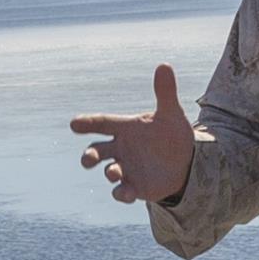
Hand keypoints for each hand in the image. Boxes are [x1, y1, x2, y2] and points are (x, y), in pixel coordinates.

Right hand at [72, 66, 197, 207]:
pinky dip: (121, 193)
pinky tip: (124, 193)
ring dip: (108, 172)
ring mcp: (125, 169)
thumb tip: (165, 65)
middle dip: (89, 155)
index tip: (73, 124)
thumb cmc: (171, 134)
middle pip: (97, 151)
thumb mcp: (170, 114)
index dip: (87, 123)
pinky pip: (122, 192)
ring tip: (113, 173)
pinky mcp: (134, 187)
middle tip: (88, 159)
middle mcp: (120, 149)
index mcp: (125, 128)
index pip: (102, 123)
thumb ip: (165, 92)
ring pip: (108, 171)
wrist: (184, 162)